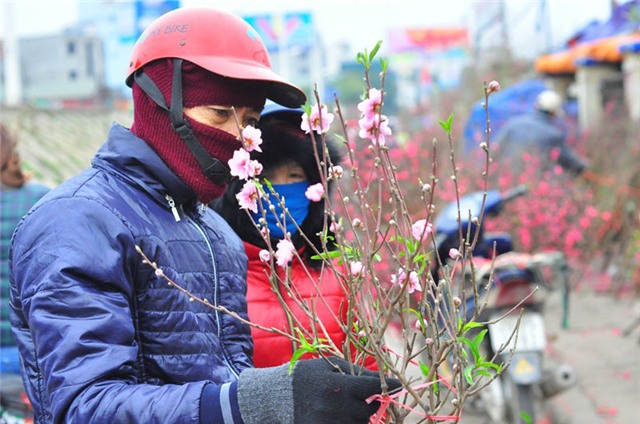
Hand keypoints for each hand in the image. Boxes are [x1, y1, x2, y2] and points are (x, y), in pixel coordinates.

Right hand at [237, 357, 400, 423]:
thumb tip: (378, 376)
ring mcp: (329, 423)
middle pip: (369, 410)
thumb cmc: (304, 376)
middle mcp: (336, 407)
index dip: (390, 385)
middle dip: (370, 403)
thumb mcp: (328, 365)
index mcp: (338, 385)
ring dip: (359, 417)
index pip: (373, 387)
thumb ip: (354, 370)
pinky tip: (343, 416)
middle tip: (364, 397)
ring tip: (348, 408)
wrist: (274, 397)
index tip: (399, 385)